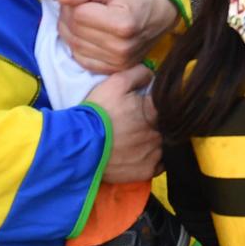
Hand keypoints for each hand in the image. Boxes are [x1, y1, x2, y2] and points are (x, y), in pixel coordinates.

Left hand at [58, 0, 183, 73]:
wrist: (160, 18)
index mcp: (122, 25)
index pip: (78, 14)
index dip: (73, 3)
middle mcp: (119, 48)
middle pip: (74, 31)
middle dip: (68, 15)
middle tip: (75, 5)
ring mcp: (117, 62)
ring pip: (74, 46)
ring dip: (69, 30)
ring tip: (80, 18)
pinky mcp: (114, 70)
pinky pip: (81, 60)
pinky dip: (77, 46)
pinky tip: (85, 34)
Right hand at [84, 67, 160, 183]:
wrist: (79, 145)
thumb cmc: (98, 113)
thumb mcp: (115, 83)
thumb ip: (139, 74)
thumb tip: (153, 75)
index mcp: (153, 112)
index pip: (165, 106)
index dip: (154, 106)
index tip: (143, 108)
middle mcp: (158, 133)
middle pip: (162, 126)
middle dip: (152, 125)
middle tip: (134, 125)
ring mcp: (153, 154)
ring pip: (160, 145)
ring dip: (151, 142)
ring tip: (133, 142)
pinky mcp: (146, 171)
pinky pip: (157, 165)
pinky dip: (151, 160)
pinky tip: (138, 156)